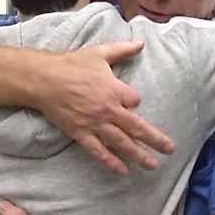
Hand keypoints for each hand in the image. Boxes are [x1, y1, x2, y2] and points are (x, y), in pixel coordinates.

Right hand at [36, 41, 174, 173]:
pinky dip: (111, 162)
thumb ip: (123, 49)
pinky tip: (122, 171)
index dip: (134, 101)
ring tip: (152, 165)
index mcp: (115, 90)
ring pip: (121, 143)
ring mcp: (95, 124)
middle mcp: (109, 110)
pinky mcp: (80, 133)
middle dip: (155, 139)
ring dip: (138, 155)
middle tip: (169, 149)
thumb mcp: (100, 53)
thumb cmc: (71, 64)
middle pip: (137, 127)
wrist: (44, 79)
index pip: (135, 100)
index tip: (130, 101)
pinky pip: (98, 151)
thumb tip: (141, 43)